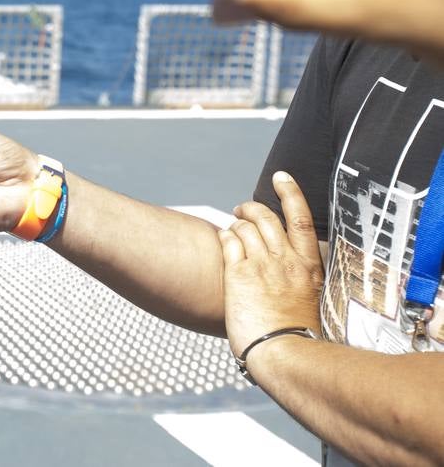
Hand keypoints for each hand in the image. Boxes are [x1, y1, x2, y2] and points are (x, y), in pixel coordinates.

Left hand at [218, 172, 323, 358]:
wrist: (286, 355)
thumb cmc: (298, 337)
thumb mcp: (310, 302)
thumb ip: (300, 282)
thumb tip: (293, 278)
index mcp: (309, 267)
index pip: (301, 219)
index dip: (290, 193)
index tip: (281, 177)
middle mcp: (286, 261)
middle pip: (267, 217)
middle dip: (252, 207)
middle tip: (244, 208)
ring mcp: (262, 266)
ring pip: (245, 226)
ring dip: (236, 221)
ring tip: (232, 225)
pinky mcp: (238, 275)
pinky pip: (228, 242)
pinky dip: (224, 235)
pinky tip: (222, 239)